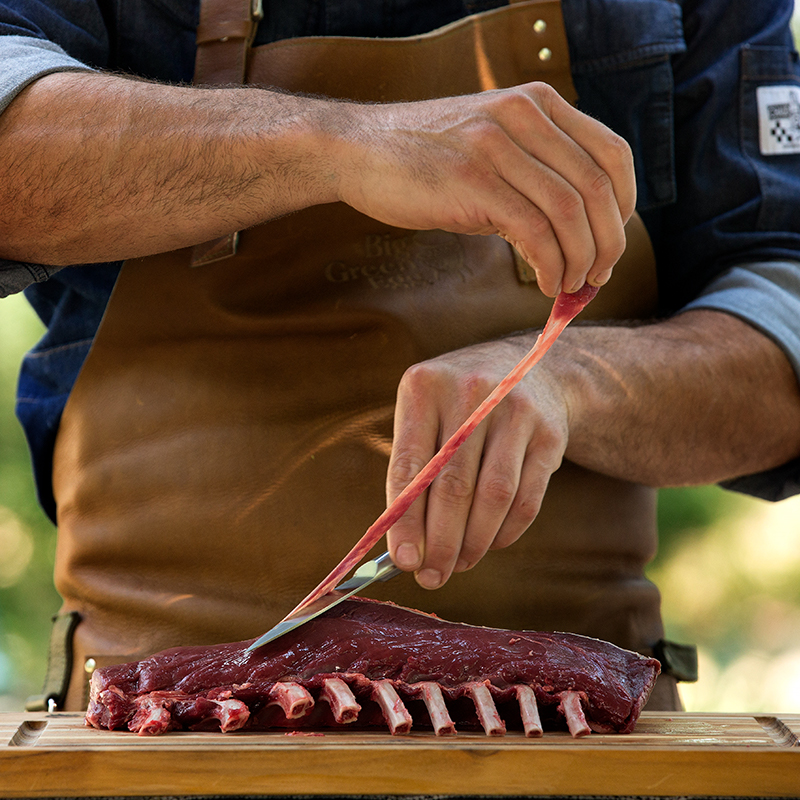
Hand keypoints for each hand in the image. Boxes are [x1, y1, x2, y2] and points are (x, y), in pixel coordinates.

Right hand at [332, 82, 635, 295]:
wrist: (359, 150)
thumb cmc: (426, 160)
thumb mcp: (490, 149)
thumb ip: (534, 173)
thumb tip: (578, 234)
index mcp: (538, 104)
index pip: (613, 155)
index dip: (625, 206)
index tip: (611, 241)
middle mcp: (524, 116)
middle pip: (599, 188)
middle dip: (608, 243)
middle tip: (597, 277)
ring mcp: (497, 146)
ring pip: (571, 212)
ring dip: (580, 261)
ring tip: (570, 286)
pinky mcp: (473, 181)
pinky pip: (534, 231)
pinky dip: (551, 266)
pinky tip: (546, 283)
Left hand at [385, 337, 568, 588]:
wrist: (535, 370)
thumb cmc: (462, 407)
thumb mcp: (428, 415)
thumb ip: (412, 473)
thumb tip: (405, 550)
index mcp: (425, 387)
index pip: (409, 466)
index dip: (405, 520)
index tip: (403, 562)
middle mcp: (471, 392)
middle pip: (453, 486)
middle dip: (440, 543)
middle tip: (431, 577)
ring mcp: (516, 410)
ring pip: (493, 496)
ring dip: (474, 543)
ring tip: (458, 565)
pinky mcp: (550, 434)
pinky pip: (527, 498)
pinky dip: (506, 532)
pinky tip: (489, 544)